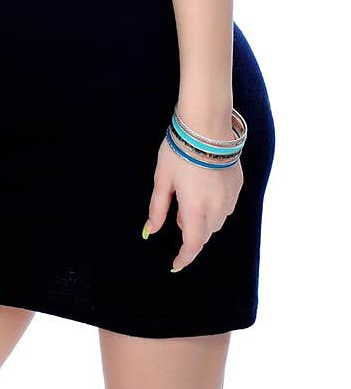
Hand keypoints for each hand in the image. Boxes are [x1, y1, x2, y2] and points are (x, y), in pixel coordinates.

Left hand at [144, 136, 243, 271]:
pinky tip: (205, 187)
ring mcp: (231, 197)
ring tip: (191, 195)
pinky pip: (227, 206)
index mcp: (195, 208)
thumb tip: (150, 231)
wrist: (208, 124)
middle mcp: (217, 207)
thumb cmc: (179, 150)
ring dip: (204, 218)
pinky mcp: (238, 185)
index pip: (193, 244)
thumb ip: (157, 208)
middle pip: (205, 233)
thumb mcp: (162, 178)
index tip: (176, 264)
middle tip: (178, 211)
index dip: (185, 257)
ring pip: (218, 221)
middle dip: (191, 230)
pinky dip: (215, 206)